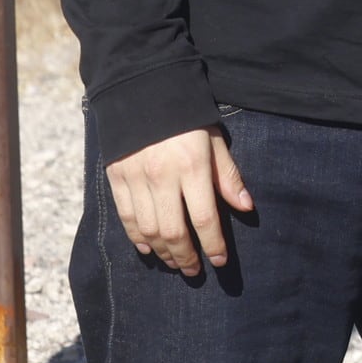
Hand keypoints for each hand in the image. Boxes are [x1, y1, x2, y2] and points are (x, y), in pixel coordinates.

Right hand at [106, 126, 254, 276]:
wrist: (142, 91)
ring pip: (148, 230)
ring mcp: (135, 179)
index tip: (220, 261)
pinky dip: (137, 238)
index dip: (213, 245)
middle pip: (173, 231)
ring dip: (163, 252)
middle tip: (195, 271)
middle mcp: (162, 176)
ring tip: (176, 263)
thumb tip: (245, 207)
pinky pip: (126, 217)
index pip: (204, 218)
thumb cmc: (187, 117)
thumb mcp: (215, 139)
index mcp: (192, 166)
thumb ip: (227, 175)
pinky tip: (149, 249)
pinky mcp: (116, 178)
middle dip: (186, 257)